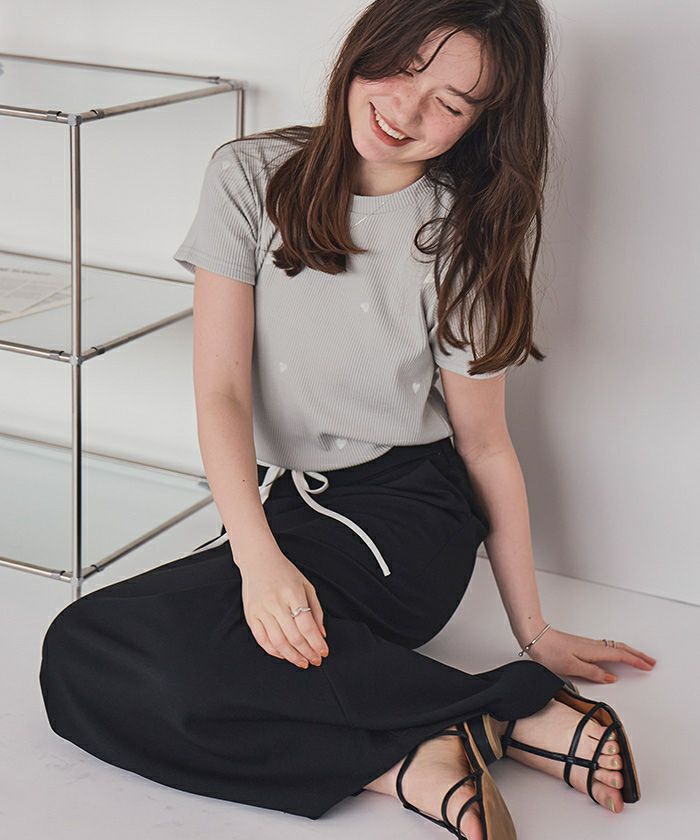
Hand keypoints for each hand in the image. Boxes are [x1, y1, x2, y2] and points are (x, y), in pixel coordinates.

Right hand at [240, 549, 328, 668]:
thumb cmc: (285, 572)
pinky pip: (262, 640)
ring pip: (278, 642)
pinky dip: (274, 651)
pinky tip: (284, 655)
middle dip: (307, 653)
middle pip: (293, 637)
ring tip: (302, 662)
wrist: (258, 560)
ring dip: (292, 657)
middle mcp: (276, 602)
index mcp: (293, 593)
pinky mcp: (250, 615)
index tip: (323, 652)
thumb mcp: (306, 585)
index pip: (307, 625)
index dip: (316, 643)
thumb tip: (321, 635)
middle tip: (315, 661)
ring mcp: (261, 609)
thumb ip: (316, 610)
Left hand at [523, 626, 656, 683]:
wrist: (536, 637)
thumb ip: (592, 673)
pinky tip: (616, 654)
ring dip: (629, 652)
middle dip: (637, 655)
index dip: (636, 661)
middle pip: (621, 649)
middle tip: (651, 662)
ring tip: (639, 658)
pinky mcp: (583, 645)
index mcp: (594, 651)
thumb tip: (611, 677)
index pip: (621, 656)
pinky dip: (618, 650)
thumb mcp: (571, 667)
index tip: (648, 667)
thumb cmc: (550, 652)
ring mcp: (588, 644)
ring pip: (615, 647)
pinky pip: (607, 647)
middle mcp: (593, 645)